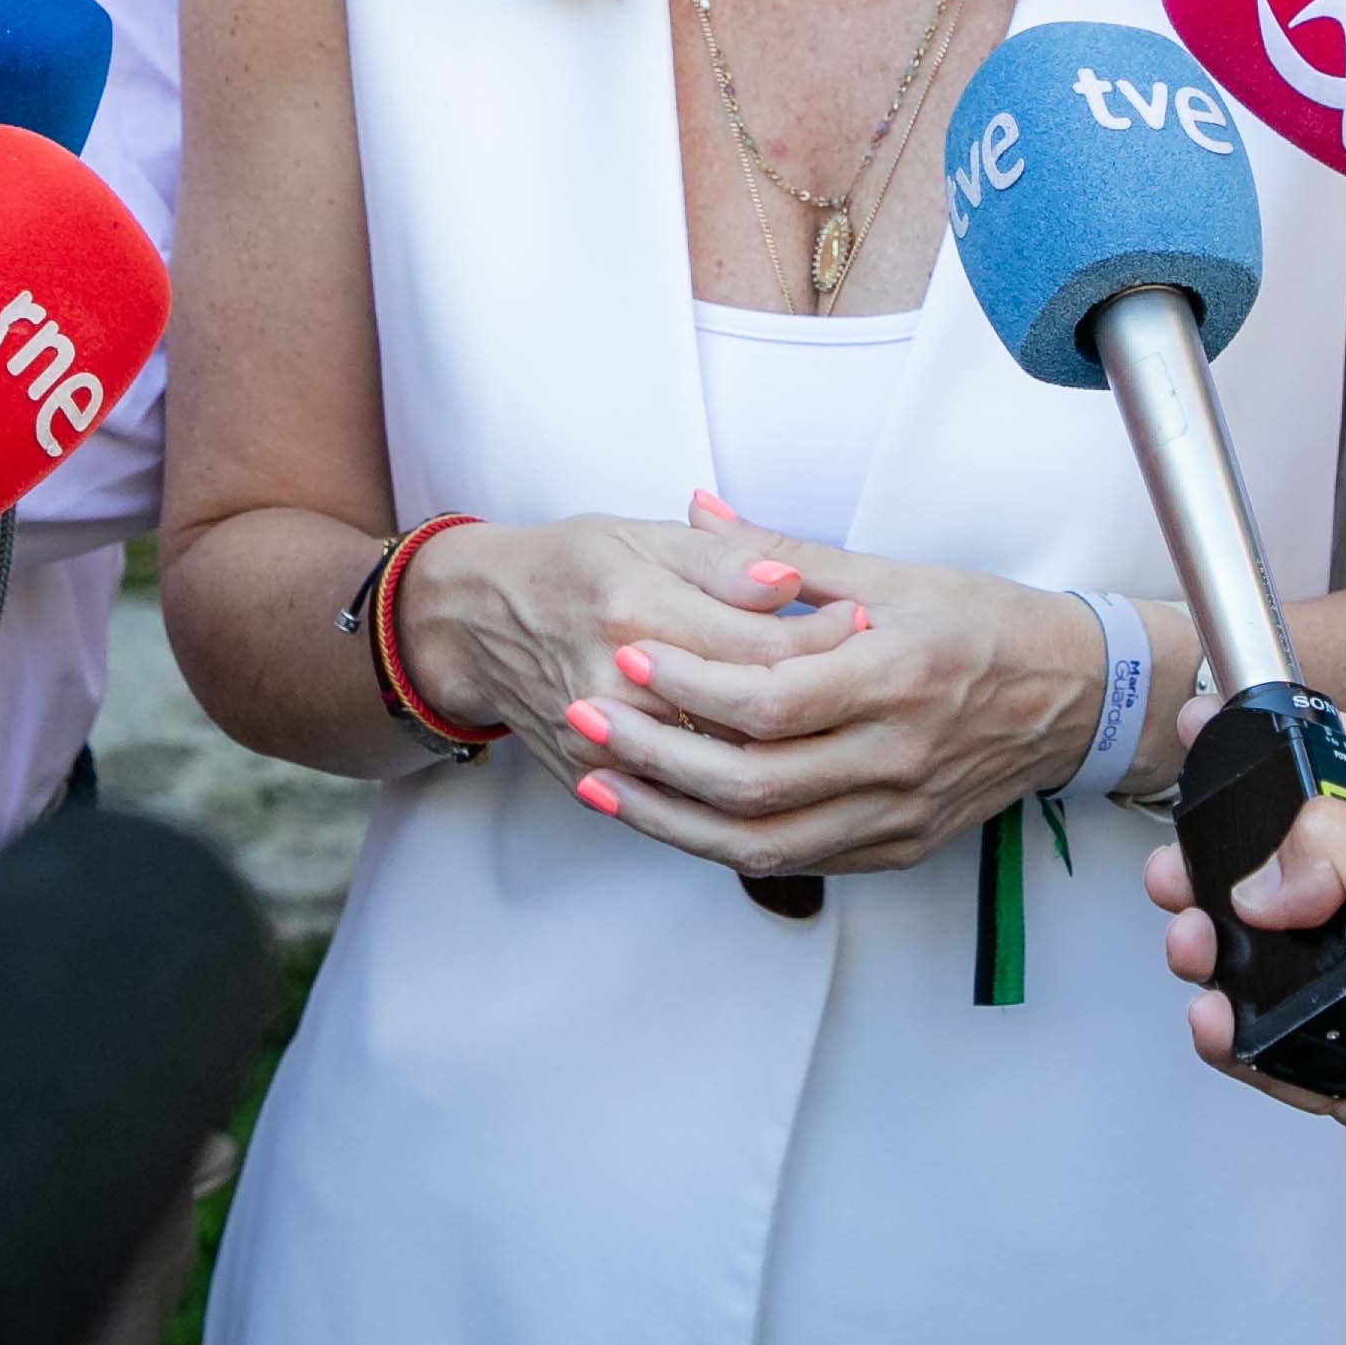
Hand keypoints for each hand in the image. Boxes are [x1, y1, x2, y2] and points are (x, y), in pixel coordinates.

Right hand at [391, 498, 864, 844]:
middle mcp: (617, 686)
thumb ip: (724, 559)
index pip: (758, 648)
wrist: (474, 624)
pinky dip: (739, 799)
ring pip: (719, 777)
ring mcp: (604, 744)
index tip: (867, 623)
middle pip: (746, 721)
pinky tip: (786, 780)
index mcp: (637, 612)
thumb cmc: (568, 567)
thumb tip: (790, 585)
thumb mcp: (644, 537)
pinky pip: (681, 808)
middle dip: (820, 706)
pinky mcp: (594, 779)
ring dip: (789, 760)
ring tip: (840, 733)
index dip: (824, 641)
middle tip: (871, 686)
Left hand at [528, 497, 1120, 875]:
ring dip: (672, 819)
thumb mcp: (891, 574)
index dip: (688, 683)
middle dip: (655, 757)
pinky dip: (724, 844)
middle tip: (587, 721)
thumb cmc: (983, 624)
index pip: (771, 700)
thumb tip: (699, 512)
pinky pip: (796, 861)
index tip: (627, 652)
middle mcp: (898, 756)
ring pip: (764, 842)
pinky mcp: (898, 847)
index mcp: (897, 676)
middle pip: (754, 783)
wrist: (1075, 697)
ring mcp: (899, 813)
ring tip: (603, 784)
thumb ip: (783, 553)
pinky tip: (673, 814)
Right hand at [1145, 722, 1345, 1233]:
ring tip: (1195, 944)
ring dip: (1208, 944)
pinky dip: (1226, 1032)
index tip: (1213, 726)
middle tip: (1177, 865)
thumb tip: (1260, 879)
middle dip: (1217, 861)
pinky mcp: (1341, 1067)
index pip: (1343, 776)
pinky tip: (1217, 1019)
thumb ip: (1344, 853)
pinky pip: (1263, 1044)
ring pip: (1257, 956)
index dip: (1281, 747)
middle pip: (1278, 869)